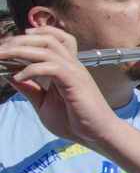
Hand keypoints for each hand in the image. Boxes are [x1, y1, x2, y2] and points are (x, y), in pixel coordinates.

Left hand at [0, 27, 120, 146]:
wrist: (96, 134)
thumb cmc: (74, 121)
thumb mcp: (43, 103)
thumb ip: (29, 89)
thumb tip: (10, 75)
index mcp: (65, 67)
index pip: (51, 39)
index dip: (28, 37)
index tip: (6, 45)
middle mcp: (71, 64)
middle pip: (47, 38)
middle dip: (19, 39)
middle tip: (0, 48)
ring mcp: (74, 72)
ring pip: (48, 47)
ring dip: (21, 49)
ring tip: (1, 56)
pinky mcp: (74, 82)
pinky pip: (52, 66)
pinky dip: (31, 69)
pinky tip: (18, 77)